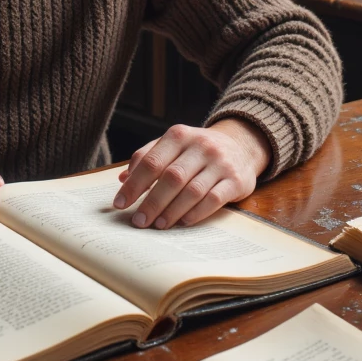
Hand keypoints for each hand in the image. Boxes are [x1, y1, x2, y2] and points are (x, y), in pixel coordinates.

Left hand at [112, 118, 271, 229]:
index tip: (120, 203)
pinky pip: (213, 200)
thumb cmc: (197, 150)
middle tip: (138, 221)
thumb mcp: (173, 145)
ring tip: (158, 225)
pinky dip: (196, 213)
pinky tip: (183, 222)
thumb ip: (147, 157)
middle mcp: (200, 146)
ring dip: (172, 211)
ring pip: (192, 190)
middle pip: (171, 177)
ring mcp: (220, 163)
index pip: (151, 161)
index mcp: (179, 135)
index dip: (134, 184)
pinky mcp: (235, 180)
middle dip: (152, 202)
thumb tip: (122, 178)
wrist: (241, 146)